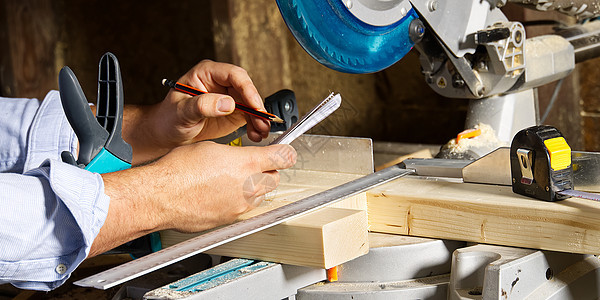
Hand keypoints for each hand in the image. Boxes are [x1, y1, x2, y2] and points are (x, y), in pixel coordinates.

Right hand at [89, 142, 295, 255]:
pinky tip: (221, 194)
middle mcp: (248, 186)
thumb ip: (237, 153)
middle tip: (254, 165)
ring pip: (260, 196)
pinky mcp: (230, 219)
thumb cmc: (178, 169)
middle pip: (275, 179)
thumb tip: (244, 155)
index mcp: (246, 163)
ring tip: (233, 180)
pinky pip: (243, 209)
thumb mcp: (211, 148)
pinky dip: (238, 201)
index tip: (285, 152)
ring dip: (254, 187)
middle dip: (268, 171)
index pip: (282, 158)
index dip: (286, 153)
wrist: (160, 196)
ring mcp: (240, 206)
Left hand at [123, 60, 269, 163]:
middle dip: (257, 106)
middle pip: (247, 89)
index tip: (254, 105)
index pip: (234, 75)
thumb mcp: (182, 112)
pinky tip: (256, 134)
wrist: (167, 133)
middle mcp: (220, 82)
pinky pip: (250, 116)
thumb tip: (228, 103)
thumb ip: (202, 106)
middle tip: (262, 122)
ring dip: (259, 118)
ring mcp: (228, 97)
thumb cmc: (169, 118)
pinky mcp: (233, 112)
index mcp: (207, 73)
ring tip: (260, 132)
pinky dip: (255, 126)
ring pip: (252, 104)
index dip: (247, 88)